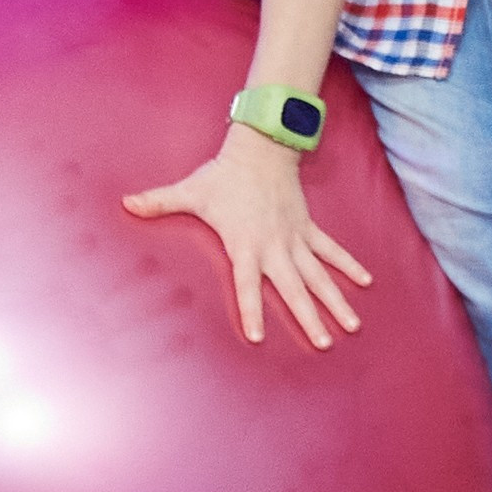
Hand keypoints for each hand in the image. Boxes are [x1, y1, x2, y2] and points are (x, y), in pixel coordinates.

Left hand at [123, 131, 369, 349]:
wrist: (260, 147)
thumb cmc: (223, 175)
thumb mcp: (189, 191)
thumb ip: (158, 201)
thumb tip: (125, 203)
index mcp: (245, 244)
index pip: (247, 284)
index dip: (251, 309)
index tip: (257, 336)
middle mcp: (274, 247)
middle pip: (294, 288)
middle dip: (309, 317)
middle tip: (324, 344)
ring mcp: (295, 238)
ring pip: (319, 275)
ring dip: (336, 300)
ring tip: (352, 326)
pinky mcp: (308, 227)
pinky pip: (331, 250)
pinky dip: (349, 264)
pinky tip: (366, 282)